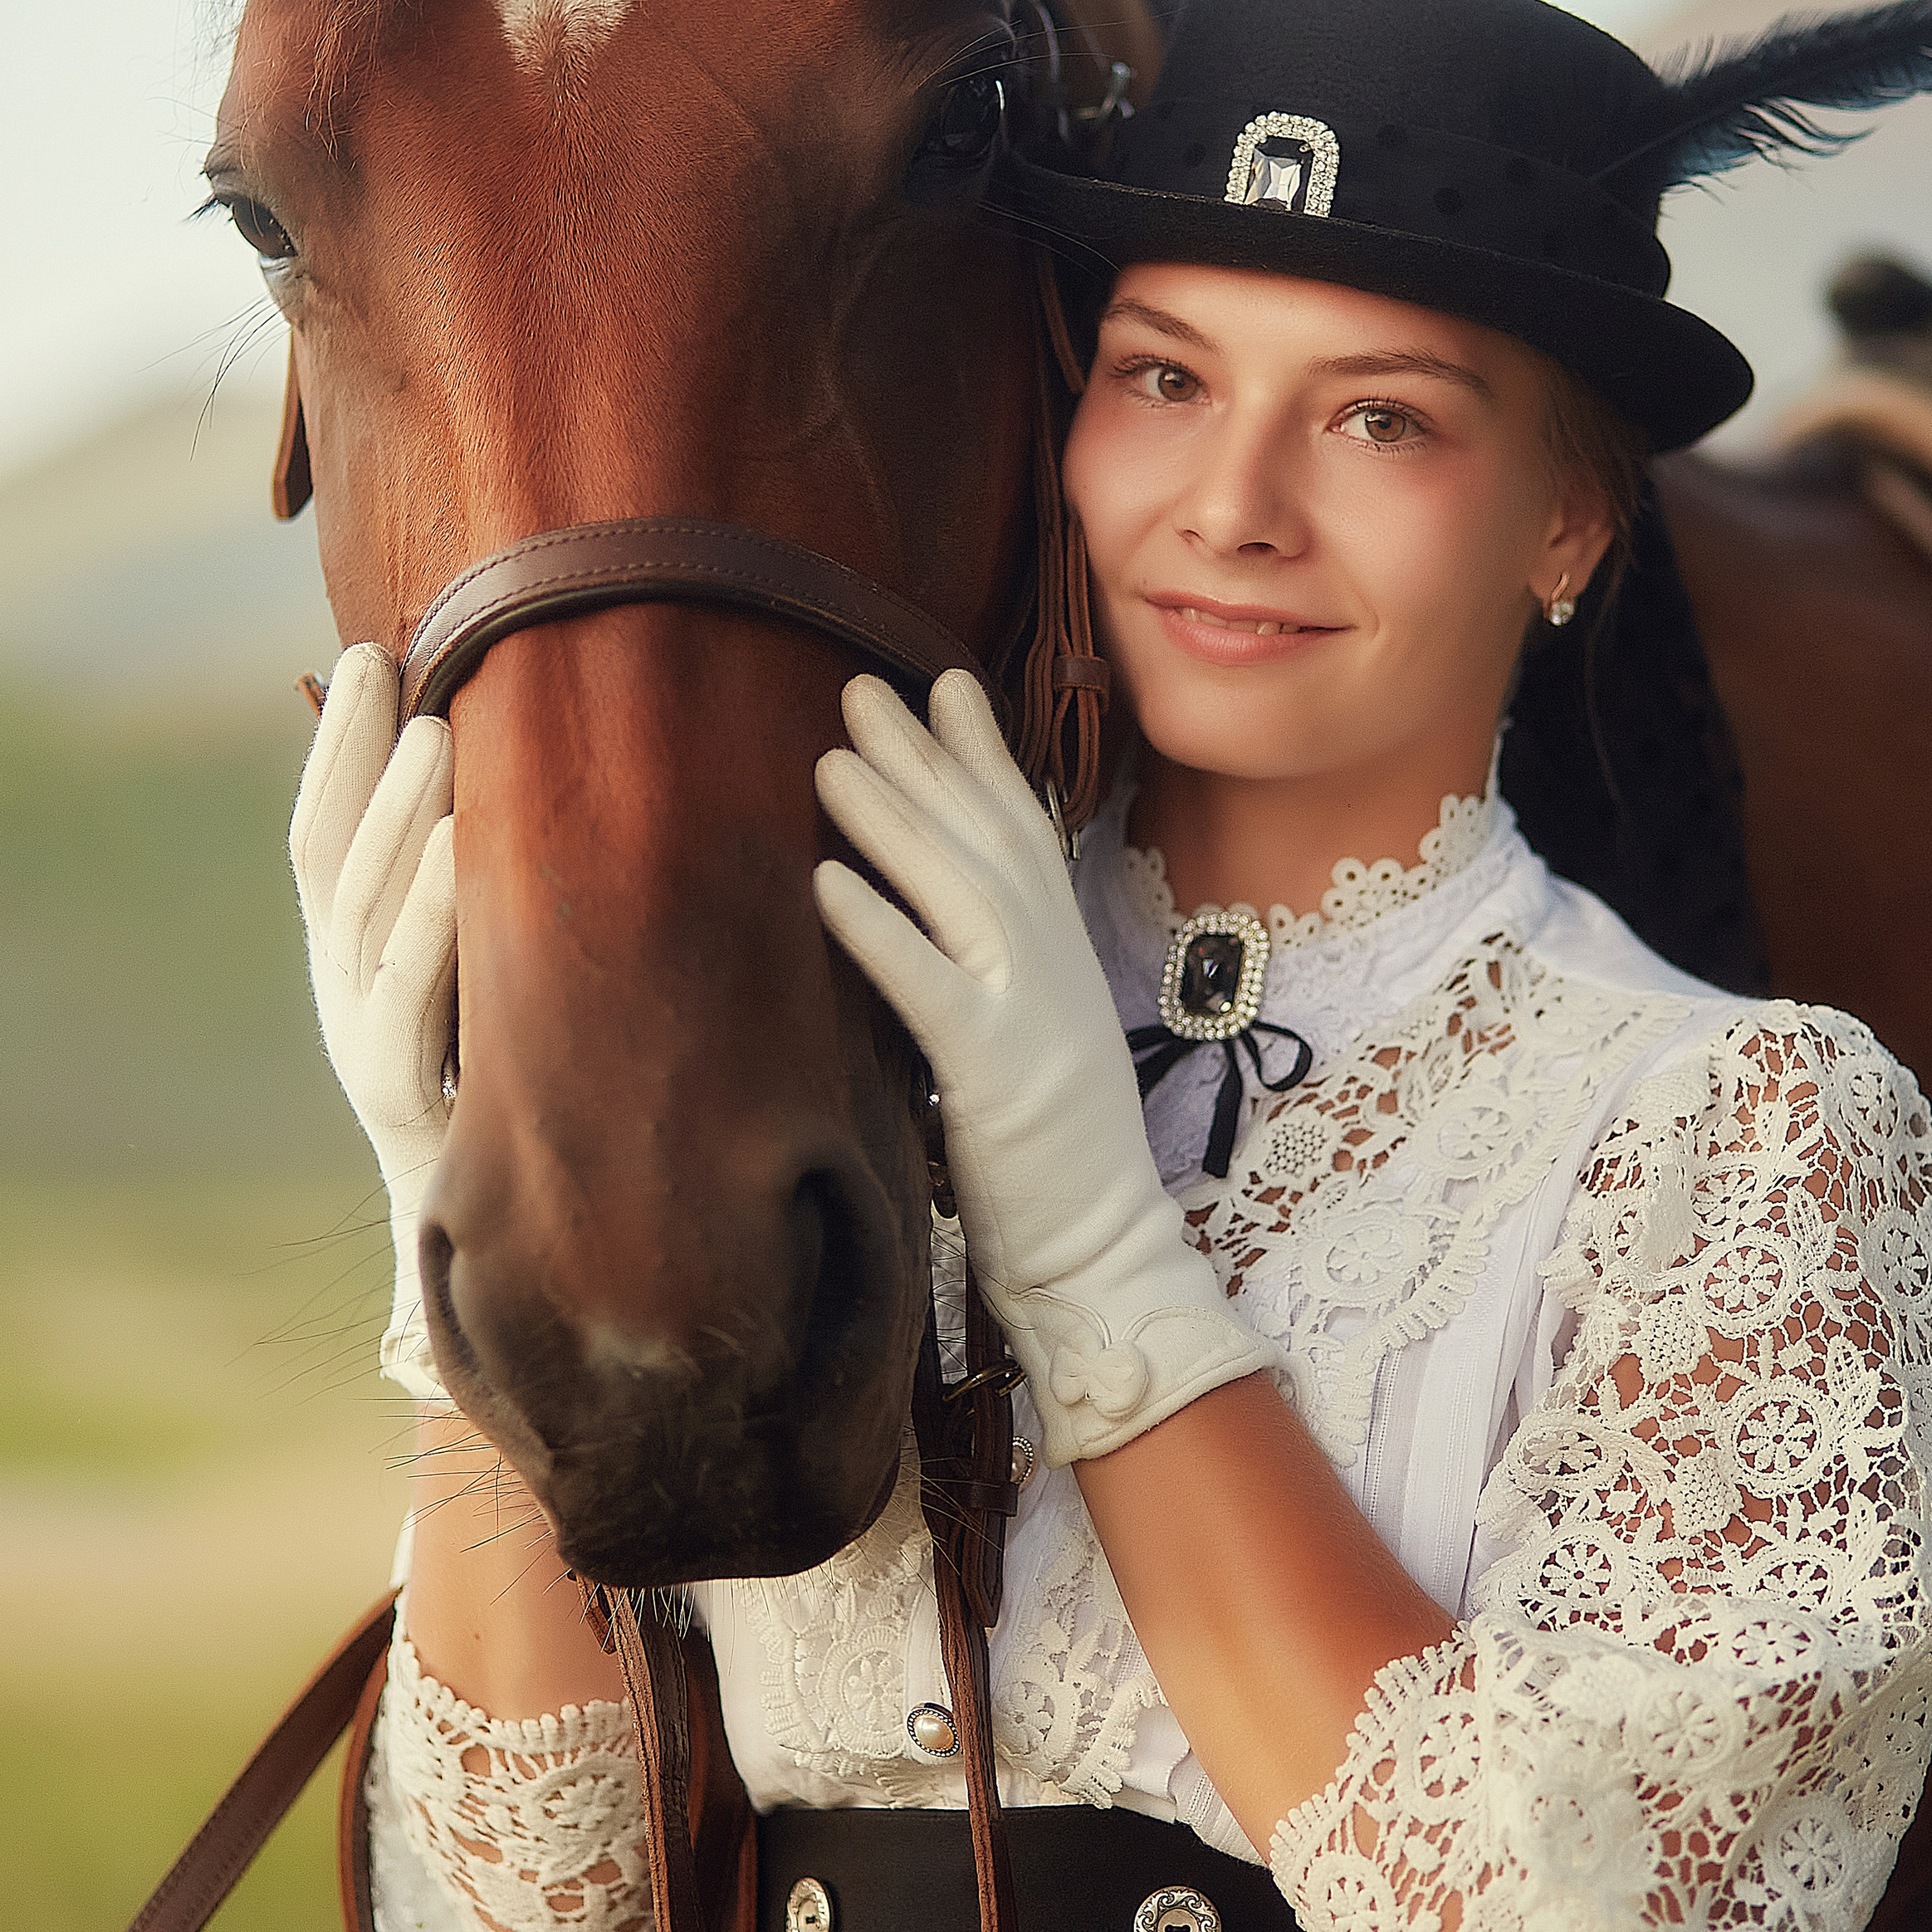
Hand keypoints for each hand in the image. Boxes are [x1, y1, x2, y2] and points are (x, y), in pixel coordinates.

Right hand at [288, 645, 455, 1399]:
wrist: (511, 1249)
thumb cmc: (520, 1093)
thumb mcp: (495, 979)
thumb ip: (489, 892)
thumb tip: (531, 766)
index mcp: (351, 956)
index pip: (325, 830)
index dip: (338, 743)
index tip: (369, 653)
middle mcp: (342, 993)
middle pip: (336, 855)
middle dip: (362, 756)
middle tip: (397, 664)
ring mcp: (365, 1048)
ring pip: (367, 911)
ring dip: (401, 816)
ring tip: (440, 730)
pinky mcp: (409, 1099)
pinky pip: (415, 993)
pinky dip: (438, 915)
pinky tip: (473, 849)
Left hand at [813, 671, 1275, 1465]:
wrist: (1105, 1252)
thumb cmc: (1059, 1160)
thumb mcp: (1039, 1039)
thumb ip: (1001, 970)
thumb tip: (947, 918)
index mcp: (1063, 953)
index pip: (1021, 827)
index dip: (981, 749)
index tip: (942, 680)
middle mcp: (1051, 963)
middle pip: (983, 835)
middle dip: (922, 755)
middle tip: (859, 687)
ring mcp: (1027, 1011)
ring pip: (955, 887)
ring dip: (892, 816)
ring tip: (832, 756)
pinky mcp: (992, 1072)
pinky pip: (926, 983)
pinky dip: (876, 926)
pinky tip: (826, 881)